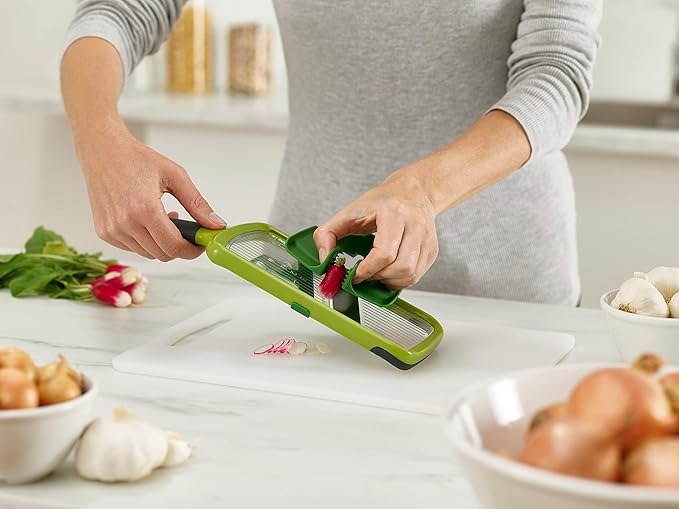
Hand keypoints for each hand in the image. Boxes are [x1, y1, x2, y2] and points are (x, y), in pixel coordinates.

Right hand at [75, 123, 225, 260]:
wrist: (102, 150)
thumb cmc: (136, 158)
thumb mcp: (175, 176)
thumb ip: (197, 204)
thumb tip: (215, 224)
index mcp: (144, 209)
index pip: (174, 247)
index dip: (191, 250)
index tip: (200, 245)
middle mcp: (124, 223)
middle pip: (162, 254)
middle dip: (179, 247)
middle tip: (185, 229)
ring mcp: (111, 230)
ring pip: (148, 254)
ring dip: (161, 243)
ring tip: (164, 219)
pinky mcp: (104, 232)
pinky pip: (132, 248)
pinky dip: (145, 241)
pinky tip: (147, 221)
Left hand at [313, 169, 438, 289]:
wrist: (413, 192)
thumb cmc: (383, 201)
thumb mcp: (350, 211)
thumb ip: (328, 233)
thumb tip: (324, 259)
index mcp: (394, 214)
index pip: (384, 253)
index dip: (367, 270)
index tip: (355, 274)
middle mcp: (414, 226)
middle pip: (400, 267)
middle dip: (378, 277)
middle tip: (365, 275)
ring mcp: (426, 239)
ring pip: (410, 275)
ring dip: (389, 282)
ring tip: (376, 274)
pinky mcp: (431, 250)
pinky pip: (416, 276)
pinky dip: (399, 280)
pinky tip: (388, 272)